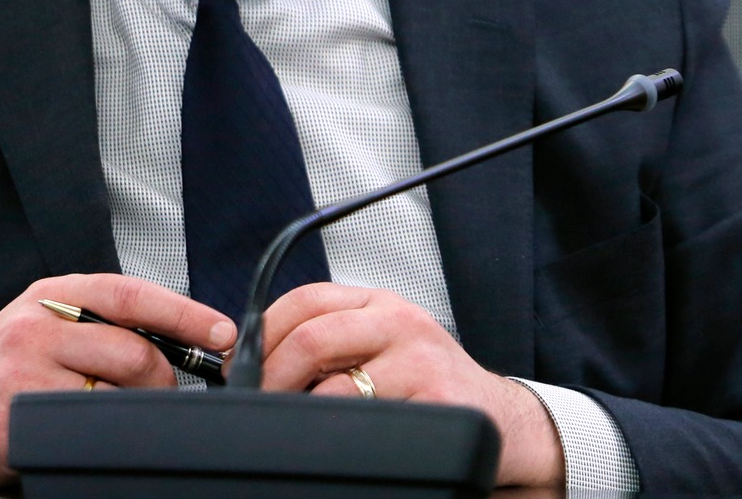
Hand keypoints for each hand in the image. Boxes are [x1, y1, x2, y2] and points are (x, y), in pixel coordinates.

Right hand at [0, 274, 235, 485]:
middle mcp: (38, 326)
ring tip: (115, 415)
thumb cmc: (0, 361)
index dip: (185, 314)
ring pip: (113, 396)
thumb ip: (101, 320)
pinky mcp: (14, 424)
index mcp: (53, 294)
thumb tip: (180, 340)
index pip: (132, 295)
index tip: (223, 333)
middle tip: (157, 395)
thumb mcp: (45, 319)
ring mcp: (24, 376)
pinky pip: (81, 433)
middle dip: (159, 380)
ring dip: (129, 411)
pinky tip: (89, 435)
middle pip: (133, 352)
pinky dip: (98, 438)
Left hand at [257, 284, 563, 487]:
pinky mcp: (438, 402)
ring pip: (336, 386)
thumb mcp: (383, 348)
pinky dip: (343, 437)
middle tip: (257, 404)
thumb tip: (256, 361)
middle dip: (270, 376)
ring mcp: (421, 361)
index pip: (305, 299)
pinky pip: (371, 423)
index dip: (262, 332)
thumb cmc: (430, 387)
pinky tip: (339, 442)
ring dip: (302, 412)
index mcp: (380, 304)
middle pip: (312, 337)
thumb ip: (333, 343)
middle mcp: (401, 322)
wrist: (501, 420)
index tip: (241, 365)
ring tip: (294, 426)